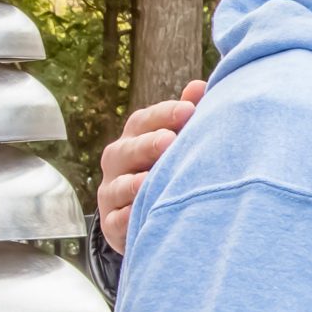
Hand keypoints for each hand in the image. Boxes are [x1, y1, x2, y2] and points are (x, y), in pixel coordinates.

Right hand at [95, 79, 206, 253]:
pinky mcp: (113, 225)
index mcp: (135, 138)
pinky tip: (138, 214)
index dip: (164, 114)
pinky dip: (126, 218)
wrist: (148, 216)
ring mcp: (112, 193)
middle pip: (127, 150)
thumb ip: (186, 116)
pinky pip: (116, 221)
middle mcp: (118, 163)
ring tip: (149, 180)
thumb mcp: (177, 141)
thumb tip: (199, 86)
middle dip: (147, 145)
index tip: (190, 110)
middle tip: (169, 140)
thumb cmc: (167, 167)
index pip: (143, 121)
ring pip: (118, 186)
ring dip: (133, 183)